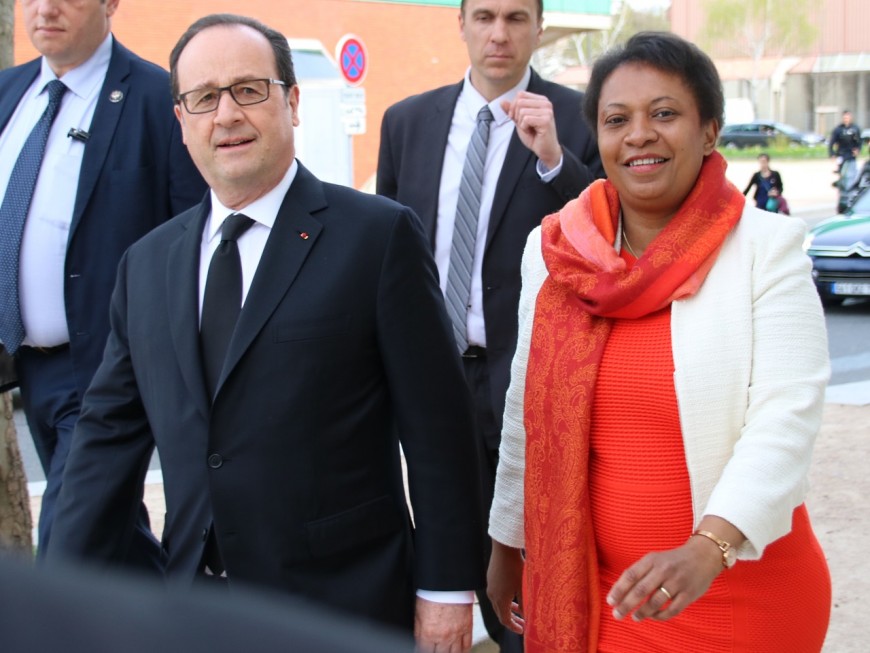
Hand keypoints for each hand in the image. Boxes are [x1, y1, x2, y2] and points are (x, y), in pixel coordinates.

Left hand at [414, 597, 472, 652]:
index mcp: (428, 634)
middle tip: (438, 650)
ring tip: (448, 652)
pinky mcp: (467, 628)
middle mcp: (443, 637)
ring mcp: (456, 634)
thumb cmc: (432, 594)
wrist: (447, 582)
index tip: (425, 651)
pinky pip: (467, 646)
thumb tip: (417, 644)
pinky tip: (460, 652)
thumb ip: (418, 633)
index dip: (425, 652)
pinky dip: (463, 651)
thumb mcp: (418, 615)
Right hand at [486, 540, 524, 633]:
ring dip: (509, 610)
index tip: (523, 630)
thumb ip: (525, 604)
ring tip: (520, 611)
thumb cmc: (516, 567)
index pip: (505, 620)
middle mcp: (492, 595)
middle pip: (500, 614)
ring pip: (498, 604)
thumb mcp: (523, 587)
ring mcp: (490, 587)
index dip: (514, 627)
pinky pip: (496, 595)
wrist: (504, 548)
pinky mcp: (491, 579)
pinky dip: (505, 600)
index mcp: (500, 600)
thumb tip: (527, 617)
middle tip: (522, 624)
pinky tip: (513, 596)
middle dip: (512, 620)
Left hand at [501, 91, 562, 169]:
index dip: (513, 106)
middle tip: (524, 125)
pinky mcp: (546, 120)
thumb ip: (512, 111)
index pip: (520, 94)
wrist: (545, 150)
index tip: (516, 118)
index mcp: (541, 100)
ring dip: (521, 123)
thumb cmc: (534, 135)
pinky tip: (532, 132)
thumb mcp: (520, 121)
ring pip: (522, 111)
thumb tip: (502, 101)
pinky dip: (525, 128)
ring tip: (530, 129)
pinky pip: (526, 119)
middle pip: (520, 102)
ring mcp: (547, 111)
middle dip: (517, 116)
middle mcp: (546, 103)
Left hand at [605, 537, 722, 622]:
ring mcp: (677, 582)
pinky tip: (653, 617)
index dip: (619, 589)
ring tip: (634, 617)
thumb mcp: (654, 559)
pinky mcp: (689, 594)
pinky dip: (660, 616)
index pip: (630, 575)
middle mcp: (663, 570)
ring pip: (655, 602)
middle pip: (640, 590)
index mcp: (652, 560)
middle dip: (626, 605)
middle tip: (617, 615)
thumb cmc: (672, 560)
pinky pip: (672, 610)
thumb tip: (620, 591)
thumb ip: (640, 572)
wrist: (703, 556)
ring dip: (642, 612)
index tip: (610, 601)